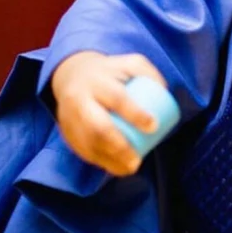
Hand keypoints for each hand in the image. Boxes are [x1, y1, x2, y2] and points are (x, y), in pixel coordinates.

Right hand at [51, 51, 167, 176]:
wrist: (71, 74)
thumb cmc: (110, 72)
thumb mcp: (130, 63)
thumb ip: (149, 74)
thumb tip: (165, 93)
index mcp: (98, 81)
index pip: (117, 98)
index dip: (135, 114)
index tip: (154, 127)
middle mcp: (80, 99)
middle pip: (98, 127)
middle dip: (120, 146)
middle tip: (138, 160)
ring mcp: (69, 117)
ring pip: (88, 143)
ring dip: (110, 160)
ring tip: (131, 167)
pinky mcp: (66, 130)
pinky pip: (81, 149)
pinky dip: (100, 162)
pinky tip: (116, 169)